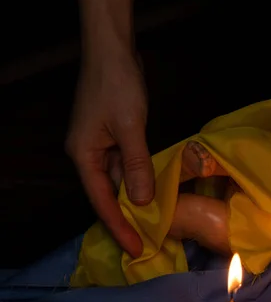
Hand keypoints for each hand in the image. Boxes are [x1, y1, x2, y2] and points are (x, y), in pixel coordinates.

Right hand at [66, 53, 152, 257]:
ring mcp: (101, 146)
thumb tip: (142, 201)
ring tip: (156, 224)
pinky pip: (126, 165)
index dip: (119, 227)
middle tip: (149, 242)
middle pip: (107, 195)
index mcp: (84, 155)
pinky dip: (139, 178)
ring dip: (136, 200)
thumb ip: (136, 165)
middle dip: (128, 218)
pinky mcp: (114, 137)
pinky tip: (154, 191)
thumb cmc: (118, 86)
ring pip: (118, 181)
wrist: (113, 52)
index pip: (101, 201)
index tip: (136, 249)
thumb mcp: (130, 127)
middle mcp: (88, 155)